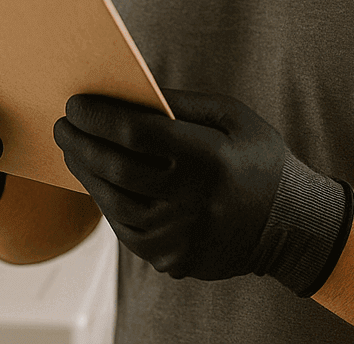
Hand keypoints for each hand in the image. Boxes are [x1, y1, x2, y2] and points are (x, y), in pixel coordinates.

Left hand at [53, 89, 352, 295]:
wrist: (291, 225)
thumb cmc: (259, 160)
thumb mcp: (234, 118)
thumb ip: (183, 104)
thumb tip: (131, 94)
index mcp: (210, 158)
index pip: (137, 134)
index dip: (100, 117)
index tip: (76, 104)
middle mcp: (192, 201)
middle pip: (116, 168)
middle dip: (81, 143)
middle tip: (62, 125)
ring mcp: (180, 236)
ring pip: (114, 202)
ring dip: (86, 173)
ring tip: (73, 151)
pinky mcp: (172, 258)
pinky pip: (125, 228)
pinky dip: (106, 201)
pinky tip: (98, 180)